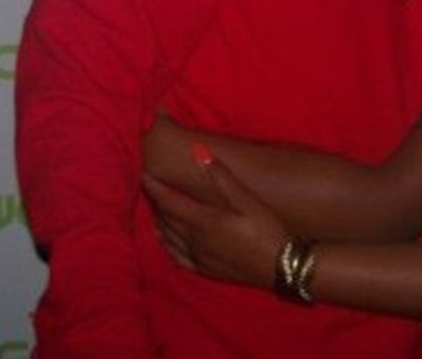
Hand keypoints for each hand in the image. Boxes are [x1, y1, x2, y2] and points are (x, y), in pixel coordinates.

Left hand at [143, 152, 287, 289]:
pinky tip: (164, 238)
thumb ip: (221, 176)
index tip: (142, 173)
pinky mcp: (203, 269)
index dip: (154, 187)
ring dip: (159, 220)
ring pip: (168, 237)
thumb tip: (198, 151)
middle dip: (155, 201)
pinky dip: (166, 243)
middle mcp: (194, 240)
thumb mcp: (247, 200)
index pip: (169, 201)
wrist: (279, 267)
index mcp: (204, 220)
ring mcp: (197, 257)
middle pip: (165, 218)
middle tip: (149, 185)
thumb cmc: (266, 229)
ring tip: (155, 207)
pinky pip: (175, 256)